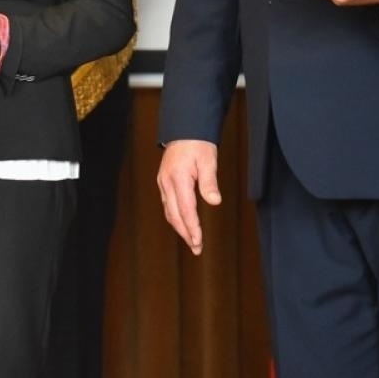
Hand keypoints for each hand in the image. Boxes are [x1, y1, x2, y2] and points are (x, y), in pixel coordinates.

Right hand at [158, 139, 222, 254]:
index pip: (185, 210)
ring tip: (191, 240)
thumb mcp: (208, 160)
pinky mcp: (164, 182)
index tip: (198, 242)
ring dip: (179, 228)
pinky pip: (168, 205)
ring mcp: (163, 183)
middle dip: (185, 233)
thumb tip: (214, 201)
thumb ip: (209, 182)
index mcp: (178, 178)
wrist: (184, 129)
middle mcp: (167, 183)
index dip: (192, 228)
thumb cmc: (197, 143)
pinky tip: (182, 223)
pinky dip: (175, 217)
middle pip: (174, 215)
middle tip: (196, 248)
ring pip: (169, 212)